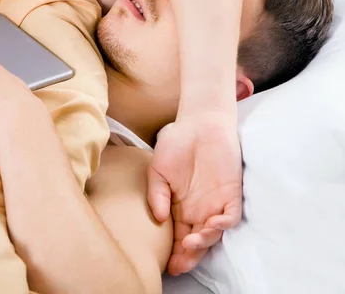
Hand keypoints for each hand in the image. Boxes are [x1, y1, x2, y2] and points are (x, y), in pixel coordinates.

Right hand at [147, 115, 241, 275]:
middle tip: (180, 264)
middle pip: (196, 241)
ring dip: (203, 243)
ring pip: (213, 233)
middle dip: (189, 256)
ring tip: (190, 244)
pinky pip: (231, 216)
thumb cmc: (177, 143)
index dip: (173, 252)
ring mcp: (215, 202)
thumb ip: (156, 193)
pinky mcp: (231, 193)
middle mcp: (198, 209)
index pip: (177, 236)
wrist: (200, 122)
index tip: (167, 263)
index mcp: (179, 207)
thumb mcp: (157, 168)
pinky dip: (224, 225)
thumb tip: (159, 218)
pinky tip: (213, 226)